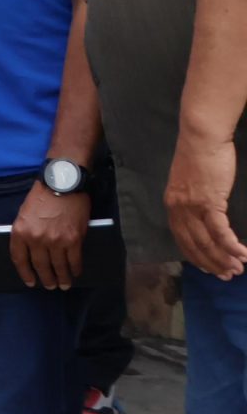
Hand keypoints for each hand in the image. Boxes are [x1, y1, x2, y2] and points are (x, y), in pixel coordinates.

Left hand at [10, 183, 88, 289]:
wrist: (62, 183)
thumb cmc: (42, 197)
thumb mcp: (24, 214)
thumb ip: (26, 232)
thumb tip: (31, 251)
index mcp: (20, 232)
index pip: (20, 259)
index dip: (25, 273)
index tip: (30, 282)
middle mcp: (36, 239)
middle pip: (40, 266)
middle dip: (46, 279)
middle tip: (50, 286)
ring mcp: (56, 240)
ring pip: (58, 266)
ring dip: (62, 278)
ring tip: (63, 285)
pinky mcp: (74, 239)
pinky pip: (74, 260)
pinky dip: (75, 268)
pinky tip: (75, 272)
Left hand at [168, 129, 246, 280]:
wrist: (202, 137)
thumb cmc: (200, 156)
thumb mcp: (189, 183)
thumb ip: (192, 200)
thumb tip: (203, 214)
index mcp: (172, 205)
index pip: (182, 239)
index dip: (196, 257)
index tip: (208, 268)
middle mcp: (178, 209)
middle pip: (194, 245)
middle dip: (212, 263)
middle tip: (228, 275)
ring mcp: (192, 207)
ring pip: (207, 242)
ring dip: (224, 258)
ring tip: (238, 269)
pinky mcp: (209, 202)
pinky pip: (220, 231)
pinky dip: (231, 245)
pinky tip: (242, 254)